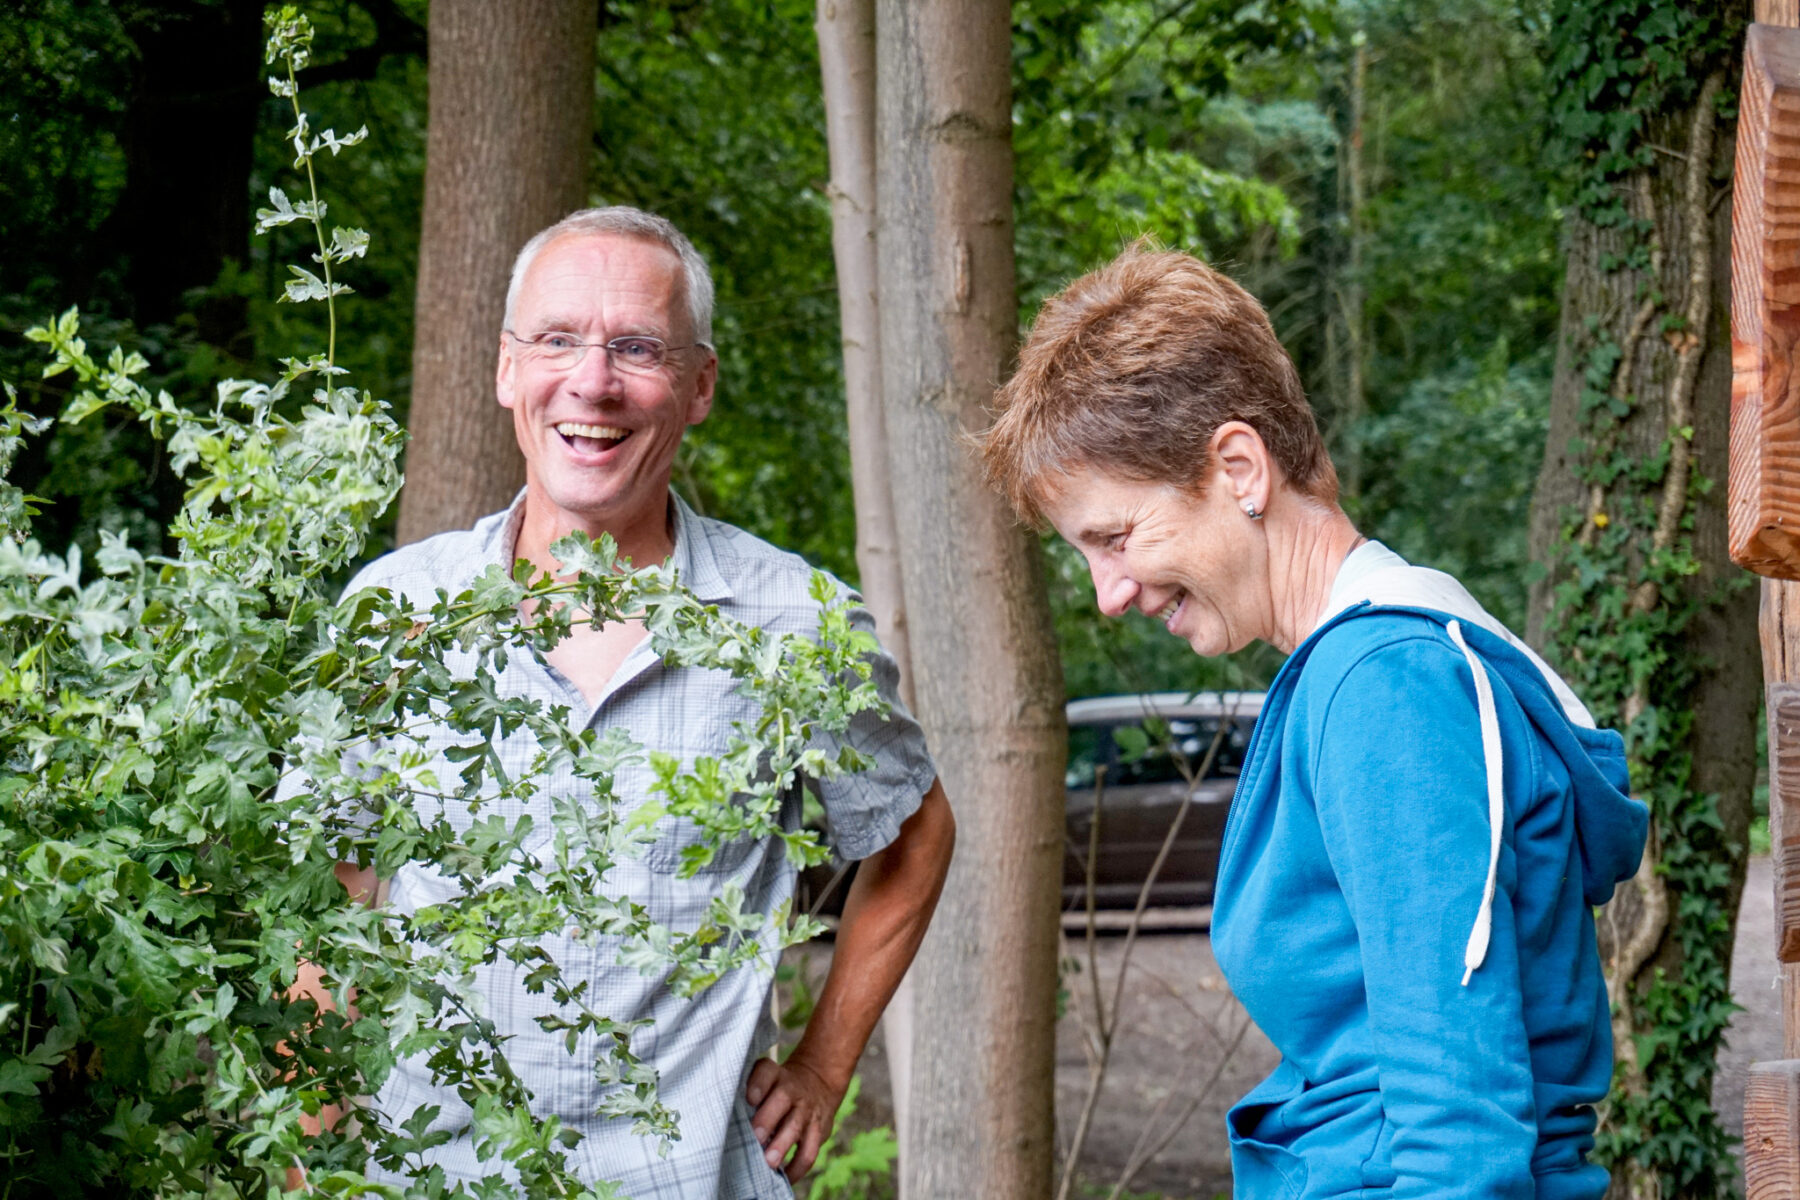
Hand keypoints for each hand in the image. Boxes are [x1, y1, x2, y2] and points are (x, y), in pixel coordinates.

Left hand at [745, 1054, 844, 1182]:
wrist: (818, 1083)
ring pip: (796, 1126)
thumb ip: (748, 1092)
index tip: (749, 1099)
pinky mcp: (818, 1131)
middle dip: (767, 1120)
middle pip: (782, 1099)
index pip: (766, 1072)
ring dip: (782, 1145)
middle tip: (755, 1137)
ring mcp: (806, 1111)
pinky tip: (783, 1178)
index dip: (758, 1084)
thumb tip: (724, 1118)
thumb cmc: (778, 1087)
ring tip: (769, 1162)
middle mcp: (792, 1090)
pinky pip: (809, 1152)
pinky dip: (797, 1168)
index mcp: (775, 1076)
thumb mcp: (768, 1079)